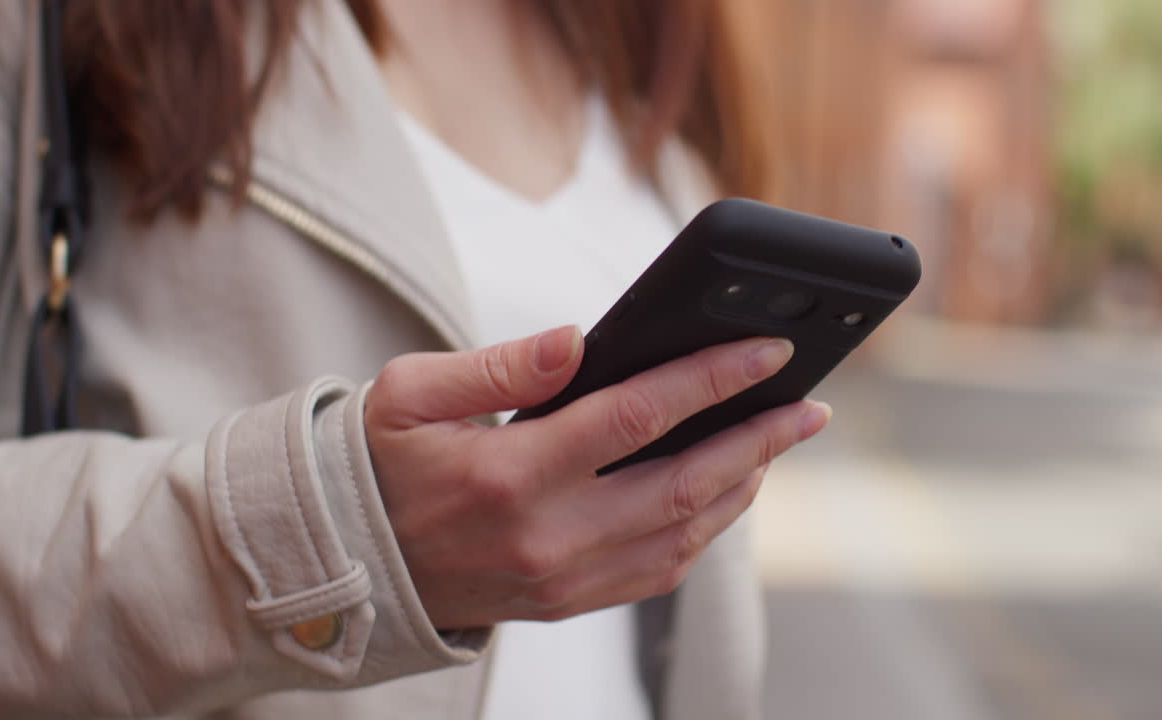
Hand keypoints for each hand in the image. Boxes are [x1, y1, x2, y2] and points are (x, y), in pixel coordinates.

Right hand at [364, 325, 829, 628]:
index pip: (637, 416)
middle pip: (685, 483)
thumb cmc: (378, 466)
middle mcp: (547, 535)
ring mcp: (563, 578)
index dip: (710, 378)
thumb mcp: (408, 394)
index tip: (766, 351)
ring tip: (779, 440)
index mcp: (508, 473)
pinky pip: (661, 570)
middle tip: (809, 405)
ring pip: (686, 533)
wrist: (351, 564)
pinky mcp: (569, 602)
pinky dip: (708, 529)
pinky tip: (728, 491)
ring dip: (745, 484)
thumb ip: (498, 363)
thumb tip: (579, 340)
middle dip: (760, 438)